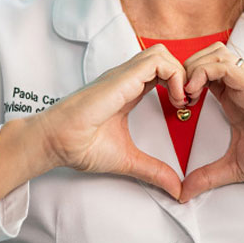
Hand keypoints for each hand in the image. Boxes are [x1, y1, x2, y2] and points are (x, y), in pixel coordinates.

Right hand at [35, 44, 187, 198]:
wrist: (56, 142)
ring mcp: (124, 75)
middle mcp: (127, 79)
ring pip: (161, 53)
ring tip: (181, 101)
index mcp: (128, 91)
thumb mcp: (128, 159)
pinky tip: (174, 99)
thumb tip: (176, 189)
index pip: (160, 72)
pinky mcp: (122, 78)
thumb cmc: (80, 146)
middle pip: (164, 57)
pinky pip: (156, 61)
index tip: (184, 110)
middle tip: (187, 103)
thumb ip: (153, 171)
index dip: (179, 85)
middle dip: (184, 75)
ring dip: (180, 73)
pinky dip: (173, 75)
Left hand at [179, 42, 243, 202]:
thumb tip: (184, 193)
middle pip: (205, 54)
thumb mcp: (234, 168)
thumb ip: (207, 176)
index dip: (184, 81)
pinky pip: (223, 65)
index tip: (176, 105)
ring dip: (193, 67)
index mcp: (232, 99)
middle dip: (184, 69)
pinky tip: (195, 93)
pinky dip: (203, 72)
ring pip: (213, 53)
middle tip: (177, 96)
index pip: (203, 72)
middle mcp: (238, 87)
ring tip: (186, 93)